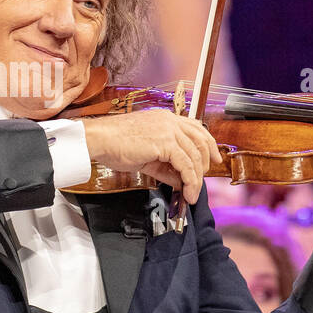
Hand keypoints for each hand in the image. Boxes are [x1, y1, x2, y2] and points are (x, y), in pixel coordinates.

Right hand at [82, 109, 222, 204]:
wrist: (99, 139)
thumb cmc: (114, 144)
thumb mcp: (145, 156)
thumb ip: (165, 167)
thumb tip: (179, 180)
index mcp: (164, 119)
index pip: (195, 128)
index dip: (208, 143)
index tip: (212, 158)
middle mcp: (169, 121)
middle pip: (201, 140)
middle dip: (206, 161)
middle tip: (203, 179)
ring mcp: (169, 130)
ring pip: (195, 155)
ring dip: (196, 178)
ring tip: (192, 193)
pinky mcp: (166, 143)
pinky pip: (186, 165)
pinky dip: (190, 180)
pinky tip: (186, 191)